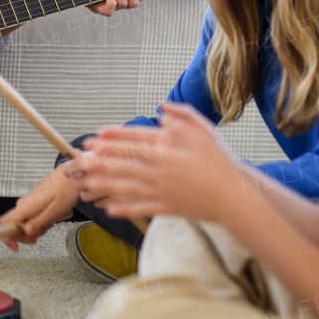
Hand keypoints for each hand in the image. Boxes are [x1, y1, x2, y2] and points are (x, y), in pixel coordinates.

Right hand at [0, 163, 81, 249]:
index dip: (7, 237)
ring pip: (22, 224)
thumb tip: (26, 232)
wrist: (69, 177)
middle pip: (13, 227)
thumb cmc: (64, 191)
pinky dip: (37, 224)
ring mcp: (26, 205)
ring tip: (49, 224)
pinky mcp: (30, 205)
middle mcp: (22, 206)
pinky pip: (28, 219)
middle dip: (26, 236)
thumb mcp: (54, 210)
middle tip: (42, 234)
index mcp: (26, 207)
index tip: (16, 247)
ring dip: (33, 230)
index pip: (5, 223)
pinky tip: (48, 221)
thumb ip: (39, 222)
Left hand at [72, 103, 244, 222]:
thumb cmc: (223, 164)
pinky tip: (107, 208)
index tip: (96, 136)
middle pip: (124, 164)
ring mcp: (162, 192)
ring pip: (126, 188)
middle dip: (100, 160)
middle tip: (81, 158)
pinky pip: (141, 209)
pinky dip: (124, 209)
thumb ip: (184, 118)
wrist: (237, 198)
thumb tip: (162, 109)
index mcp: (167, 152)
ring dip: (104, 185)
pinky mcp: (167, 208)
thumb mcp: (207, 134)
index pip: (134, 142)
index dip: (113, 139)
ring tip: (85, 183)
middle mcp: (160, 172)